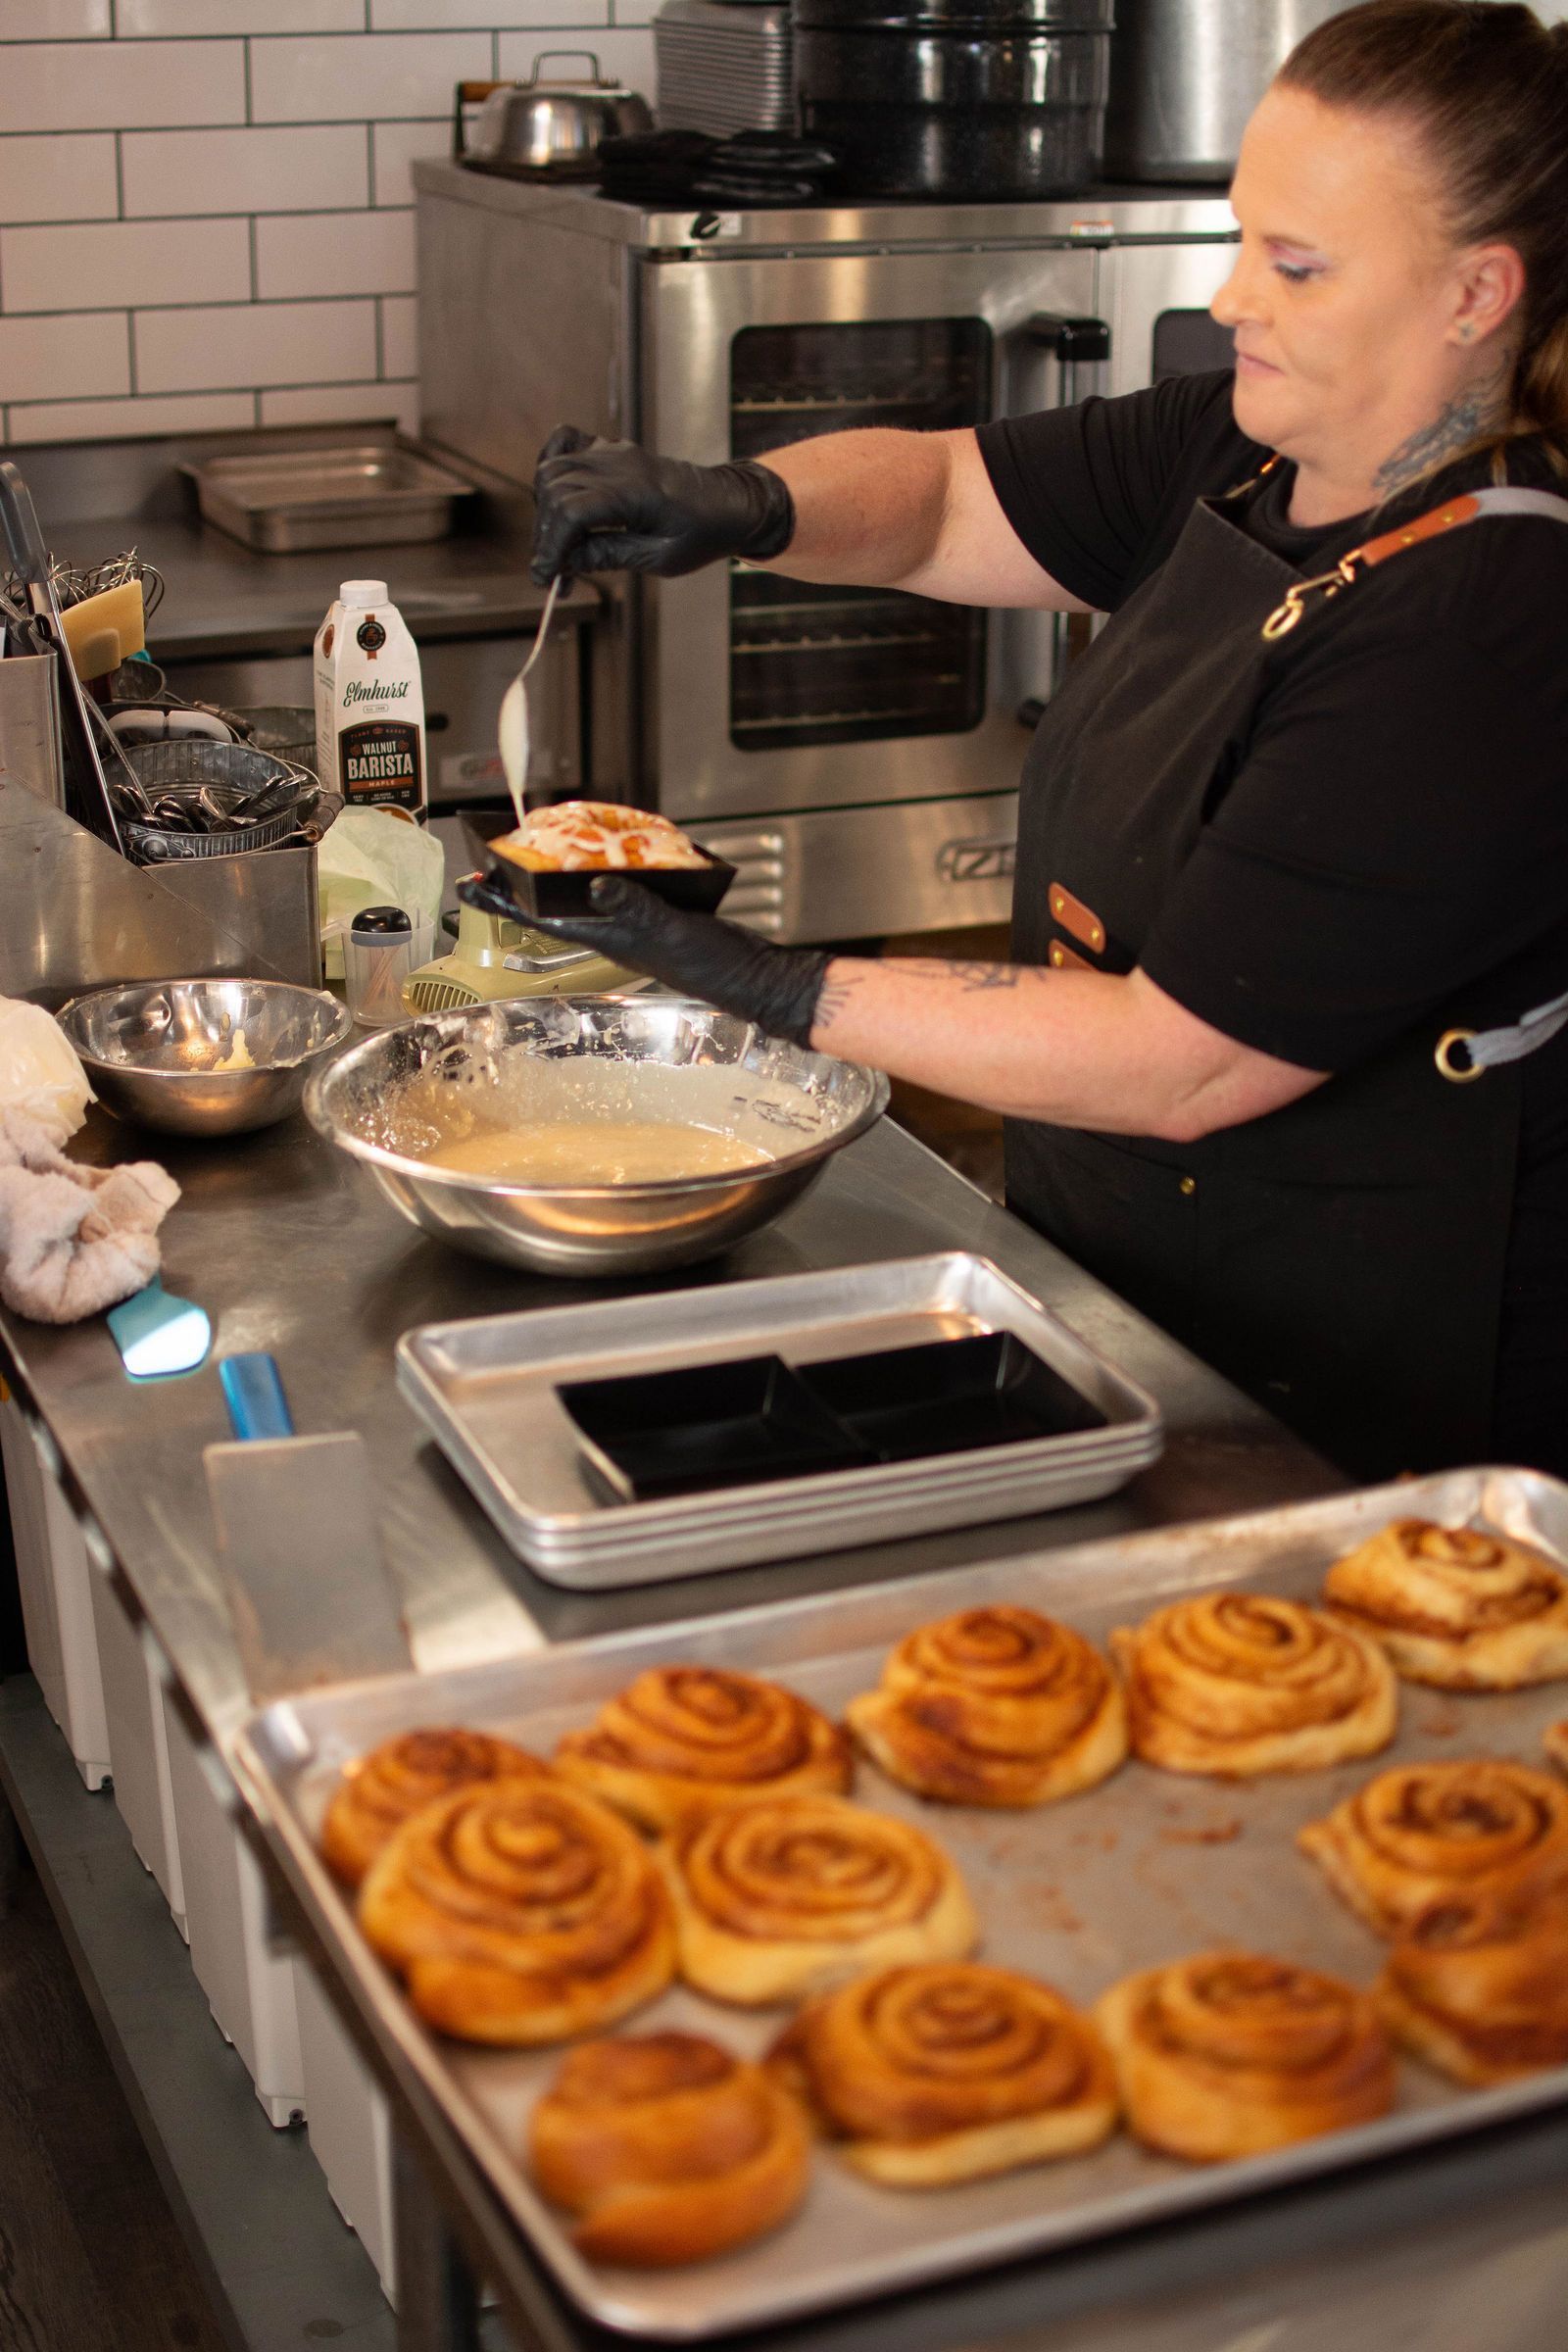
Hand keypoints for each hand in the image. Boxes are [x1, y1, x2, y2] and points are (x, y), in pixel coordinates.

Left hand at [459, 873, 829, 1049]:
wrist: (753, 977)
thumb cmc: (714, 964)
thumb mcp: (670, 930)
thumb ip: (633, 906)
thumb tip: (594, 886)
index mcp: (607, 936)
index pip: (541, 916)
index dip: (504, 901)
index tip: (470, 885)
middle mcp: (612, 932)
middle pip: (553, 905)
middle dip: (521, 885)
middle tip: (493, 859)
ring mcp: (632, 926)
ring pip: (583, 899)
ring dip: (559, 878)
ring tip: (538, 851)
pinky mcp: (655, 918)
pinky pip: (618, 892)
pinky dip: (606, 872)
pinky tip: (610, 856)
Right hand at [530, 426, 793, 585]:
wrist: (728, 504)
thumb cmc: (702, 534)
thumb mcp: (661, 558)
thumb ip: (612, 555)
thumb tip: (569, 560)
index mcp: (635, 492)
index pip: (572, 512)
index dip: (551, 547)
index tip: (545, 579)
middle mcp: (618, 464)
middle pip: (555, 492)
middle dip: (547, 537)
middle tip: (557, 576)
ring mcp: (612, 452)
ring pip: (553, 470)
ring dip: (546, 512)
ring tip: (560, 549)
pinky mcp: (610, 450)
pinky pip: (566, 443)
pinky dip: (550, 467)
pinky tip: (554, 500)